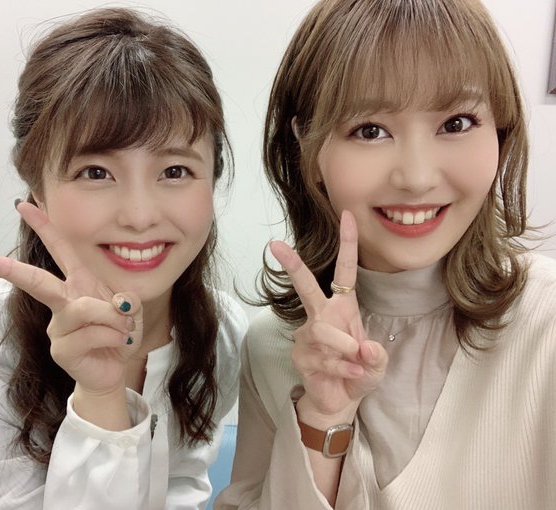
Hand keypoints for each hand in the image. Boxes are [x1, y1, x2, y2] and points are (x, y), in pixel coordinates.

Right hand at [0, 201, 142, 397]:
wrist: (117, 369)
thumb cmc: (119, 333)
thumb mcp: (131, 310)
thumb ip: (128, 299)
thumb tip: (118, 302)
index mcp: (78, 284)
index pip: (59, 249)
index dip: (43, 226)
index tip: (23, 203)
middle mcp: (63, 302)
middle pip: (35, 280)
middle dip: (7, 268)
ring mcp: (58, 327)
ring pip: (84, 308)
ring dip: (113, 318)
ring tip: (123, 329)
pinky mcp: (61, 349)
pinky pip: (93, 334)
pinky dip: (115, 337)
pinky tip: (117, 344)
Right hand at [270, 210, 387, 422]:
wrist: (340, 400)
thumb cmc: (358, 372)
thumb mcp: (378, 364)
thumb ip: (377, 356)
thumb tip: (365, 347)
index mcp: (342, 307)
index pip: (345, 271)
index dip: (347, 244)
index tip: (347, 215)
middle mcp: (322, 315)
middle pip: (306, 285)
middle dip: (292, 264)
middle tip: (275, 244)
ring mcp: (307, 334)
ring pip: (324, 332)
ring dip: (345, 349)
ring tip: (356, 365)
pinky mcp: (299, 354)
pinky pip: (322, 357)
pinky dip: (342, 368)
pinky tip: (348, 375)